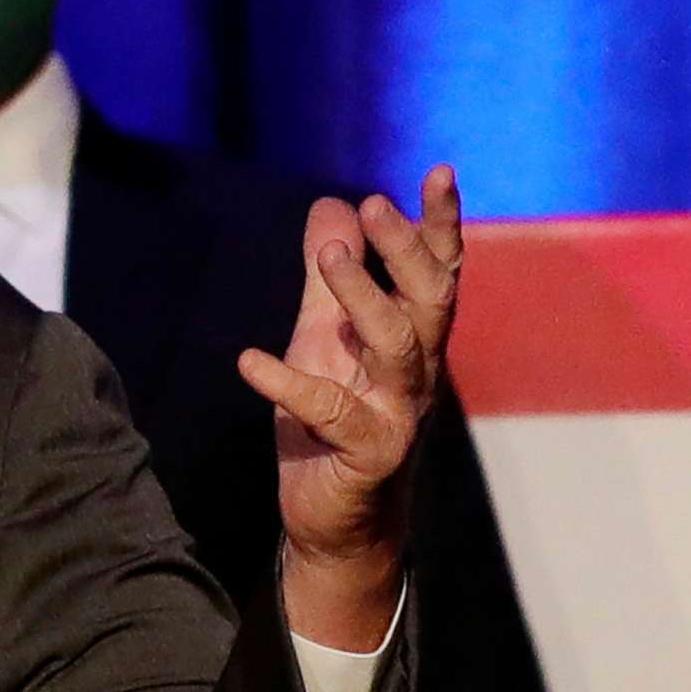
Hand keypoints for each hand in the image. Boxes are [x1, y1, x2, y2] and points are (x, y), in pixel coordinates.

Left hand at [237, 165, 463, 647]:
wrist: (335, 519)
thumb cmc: (335, 424)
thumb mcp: (323, 339)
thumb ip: (327, 278)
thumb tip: (331, 205)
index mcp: (414, 338)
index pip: (439, 272)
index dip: (442, 224)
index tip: (438, 172)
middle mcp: (418, 371)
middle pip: (431, 300)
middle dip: (407, 250)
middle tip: (373, 205)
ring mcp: (400, 413)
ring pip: (400, 346)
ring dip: (366, 299)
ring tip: (326, 260)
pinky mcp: (369, 455)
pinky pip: (333, 412)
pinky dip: (289, 382)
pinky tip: (248, 360)